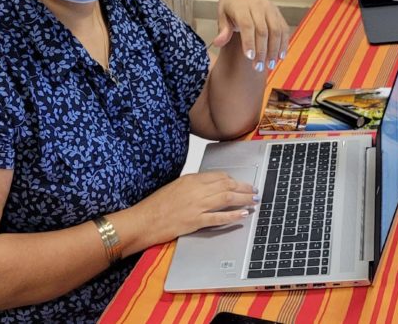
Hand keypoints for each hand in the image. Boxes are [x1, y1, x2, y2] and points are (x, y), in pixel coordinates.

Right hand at [118, 171, 256, 250]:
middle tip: (255, 190)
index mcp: (191, 179)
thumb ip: (193, 186)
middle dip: (244, 188)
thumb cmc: (155, 205)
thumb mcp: (175, 187)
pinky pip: (219, 217)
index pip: (220, 176)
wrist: (142, 221)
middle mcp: (196, 190)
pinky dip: (234, 215)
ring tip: (255, 200)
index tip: (241, 183)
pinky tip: (244, 214)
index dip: (234, 180)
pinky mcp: (195, 221)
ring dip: (244, 199)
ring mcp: (197, 206)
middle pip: (227, 185)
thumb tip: (208, 187)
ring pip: (227, 198)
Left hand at [213, 0, 289, 71]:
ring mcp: (271, 9)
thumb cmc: (231, 8)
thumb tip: (218, 43)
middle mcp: (259, 6)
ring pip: (276, 31)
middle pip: (263, 30)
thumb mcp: (222, 15)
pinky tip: (280, 57)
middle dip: (262, 51)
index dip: (249, 42)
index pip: (247, 25)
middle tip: (258, 67)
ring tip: (270, 65)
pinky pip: (284, 29)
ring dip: (274, 50)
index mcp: (242, 6)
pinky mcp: (279, 14)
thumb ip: (222, 29)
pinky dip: (283, 44)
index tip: (249, 57)